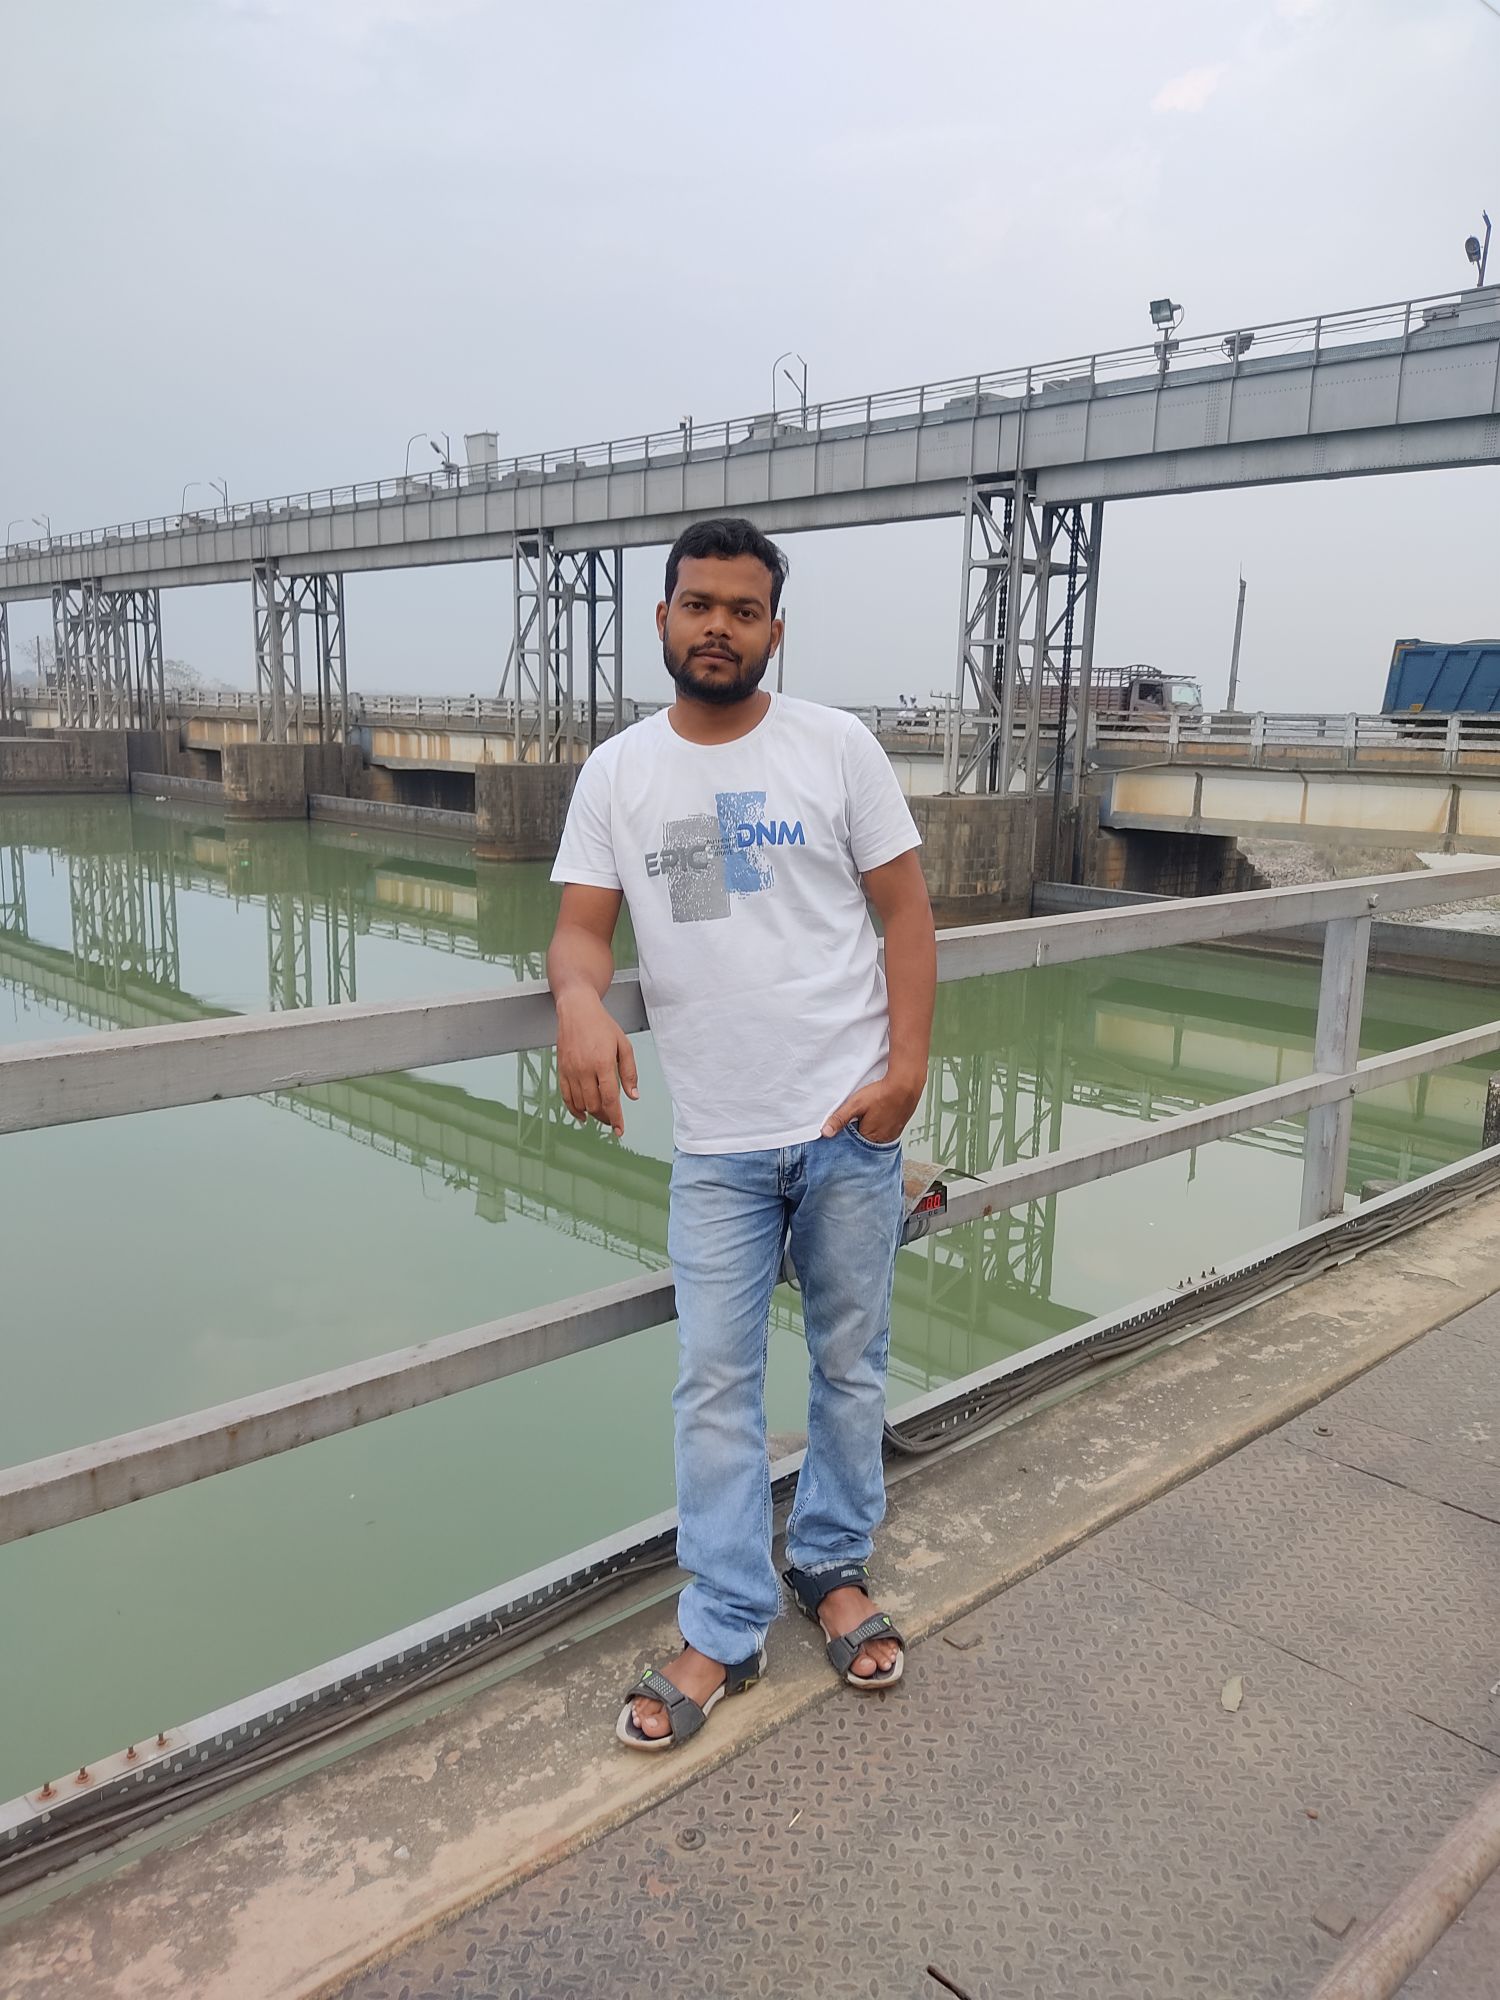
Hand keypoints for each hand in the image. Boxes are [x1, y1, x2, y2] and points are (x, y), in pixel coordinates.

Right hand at [555, 992, 638, 1137]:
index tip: (620, 1130)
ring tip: (601, 1115)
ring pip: (580, 1104)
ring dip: (592, 1114)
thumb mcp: (624, 1045)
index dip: (616, 1118)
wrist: (577, 1010)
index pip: (610, 1099)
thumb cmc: (601, 1025)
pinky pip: (566, 1097)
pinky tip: (582, 1115)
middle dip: (605, 1117)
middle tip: (613, 1120)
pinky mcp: (561, 1070)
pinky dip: (573, 1109)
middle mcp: (584, 1069)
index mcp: (602, 1062)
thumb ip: (629, 1072)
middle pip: (594, 1105)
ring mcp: (571, 1070)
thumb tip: (632, 1095)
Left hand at [821, 1070, 922, 1145]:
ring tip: (872, 1113)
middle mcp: (883, 1139)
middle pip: (865, 1140)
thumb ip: (840, 1119)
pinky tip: (881, 1114)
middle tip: (862, 1114)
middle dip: (860, 1129)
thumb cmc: (882, 1094)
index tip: (850, 1120)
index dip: (849, 1131)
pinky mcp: (899, 1127)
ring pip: (876, 1136)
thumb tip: (825, 1132)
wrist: (905, 1084)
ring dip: (871, 1127)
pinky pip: (887, 1131)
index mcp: (870, 1137)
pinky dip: (882, 1125)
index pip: (853, 1142)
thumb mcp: (855, 1104)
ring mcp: (892, 1134)